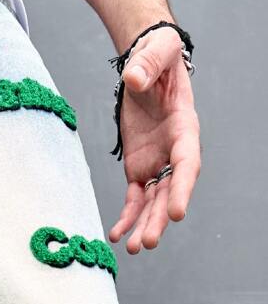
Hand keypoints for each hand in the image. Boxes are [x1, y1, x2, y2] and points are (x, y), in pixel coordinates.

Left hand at [107, 26, 200, 253]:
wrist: (146, 66)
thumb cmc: (157, 57)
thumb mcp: (155, 54)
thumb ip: (147, 65)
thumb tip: (134, 78)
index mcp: (185, 128)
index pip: (187, 163)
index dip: (183, 189)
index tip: (178, 213)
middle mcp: (174, 151)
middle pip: (171, 191)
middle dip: (161, 217)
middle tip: (150, 241)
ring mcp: (158, 162)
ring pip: (154, 201)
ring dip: (145, 225)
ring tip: (135, 249)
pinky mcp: (139, 168)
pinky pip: (134, 198)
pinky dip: (126, 217)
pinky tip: (116, 236)